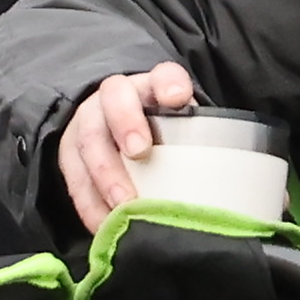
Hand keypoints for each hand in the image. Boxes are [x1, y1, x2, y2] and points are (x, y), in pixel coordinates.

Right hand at [55, 62, 198, 232]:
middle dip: (126, 125)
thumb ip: (198, 141)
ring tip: (123, 204)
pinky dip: (89, 204)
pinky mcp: (69, 155)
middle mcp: (114, 97)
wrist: (113, 130)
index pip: (162, 75)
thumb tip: (230, 182)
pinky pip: (74, 178)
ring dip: (105, 174)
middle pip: (114, 100)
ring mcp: (87, 124)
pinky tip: (103, 224)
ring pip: (89, 140)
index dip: (168, 83)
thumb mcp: (181, 129)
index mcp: (150, 87)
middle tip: (140, 152)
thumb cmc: (159, 135)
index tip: (177, 97)